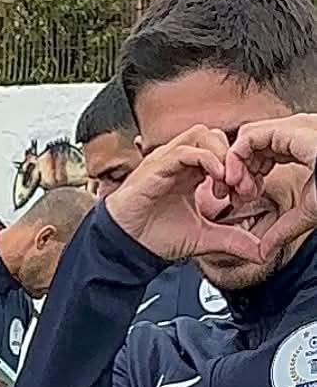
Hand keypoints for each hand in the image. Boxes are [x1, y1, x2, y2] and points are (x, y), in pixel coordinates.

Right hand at [104, 125, 263, 262]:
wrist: (126, 245)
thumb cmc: (155, 236)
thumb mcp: (204, 237)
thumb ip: (231, 239)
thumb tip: (260, 252)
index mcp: (189, 173)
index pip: (221, 151)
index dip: (240, 168)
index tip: (247, 194)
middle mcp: (178, 162)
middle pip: (214, 135)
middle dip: (233, 157)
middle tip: (240, 186)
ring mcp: (166, 161)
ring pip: (201, 134)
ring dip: (221, 154)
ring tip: (228, 182)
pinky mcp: (155, 167)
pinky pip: (185, 150)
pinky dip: (206, 159)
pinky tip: (216, 180)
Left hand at [226, 114, 316, 257]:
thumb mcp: (310, 211)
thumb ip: (284, 228)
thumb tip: (262, 253)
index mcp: (300, 147)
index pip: (261, 153)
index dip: (245, 176)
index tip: (240, 199)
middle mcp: (294, 133)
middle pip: (249, 146)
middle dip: (234, 171)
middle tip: (228, 196)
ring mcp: (291, 128)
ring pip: (244, 140)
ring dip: (234, 167)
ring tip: (238, 192)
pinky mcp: (289, 129)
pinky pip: (247, 138)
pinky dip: (235, 159)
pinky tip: (236, 181)